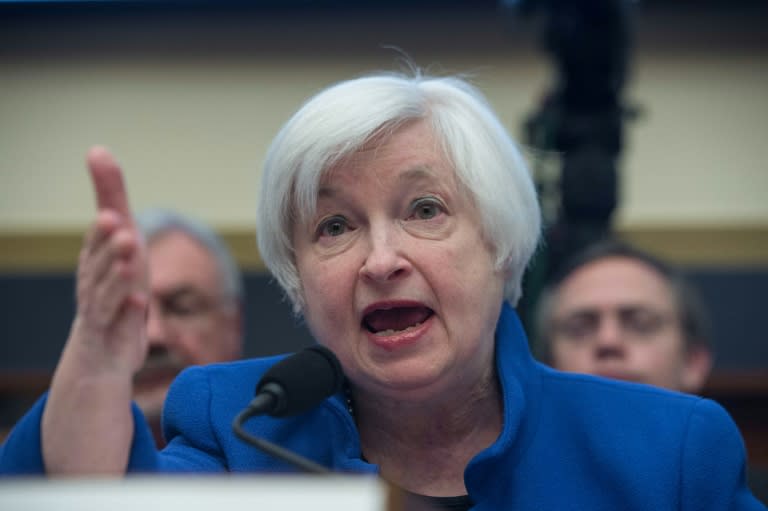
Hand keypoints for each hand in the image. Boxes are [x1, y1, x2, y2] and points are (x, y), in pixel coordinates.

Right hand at [42, 146, 148, 473]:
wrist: (103, 348)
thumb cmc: (115, 284)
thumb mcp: (118, 240)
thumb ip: (110, 197)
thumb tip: (97, 149)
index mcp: (95, 257)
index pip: (99, 238)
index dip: (104, 227)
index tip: (112, 210)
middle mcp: (92, 281)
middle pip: (100, 263)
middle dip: (108, 245)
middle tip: (118, 225)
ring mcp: (100, 309)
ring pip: (106, 292)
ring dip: (118, 274)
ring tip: (131, 257)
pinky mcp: (112, 333)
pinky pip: (119, 323)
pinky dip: (128, 312)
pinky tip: (139, 302)